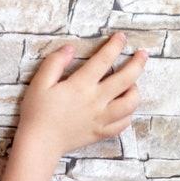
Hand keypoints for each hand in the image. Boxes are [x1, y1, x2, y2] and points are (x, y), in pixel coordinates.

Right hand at [19, 32, 146, 158]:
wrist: (39, 143)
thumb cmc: (37, 113)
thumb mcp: (39, 83)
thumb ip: (54, 63)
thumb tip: (69, 49)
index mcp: (81, 86)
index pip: (104, 60)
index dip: (115, 46)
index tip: (121, 37)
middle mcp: (96, 101)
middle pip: (126, 79)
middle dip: (138, 63)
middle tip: (142, 55)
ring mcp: (100, 118)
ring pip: (130, 103)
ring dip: (135, 91)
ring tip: (132, 84)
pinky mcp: (100, 132)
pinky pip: (122, 124)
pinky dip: (128, 114)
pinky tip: (125, 108)